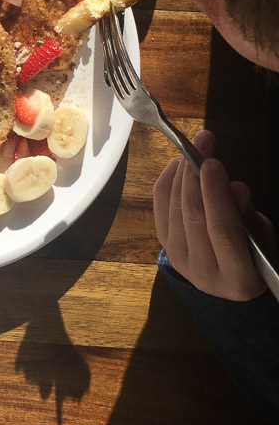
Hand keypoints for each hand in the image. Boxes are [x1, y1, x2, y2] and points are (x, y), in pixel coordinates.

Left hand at [153, 129, 269, 300]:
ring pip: (175, 210)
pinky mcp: (165, 247)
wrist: (231, 282)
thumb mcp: (263, 237)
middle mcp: (204, 273)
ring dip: (182, 173)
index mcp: (238, 276)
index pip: (223, 231)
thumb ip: (248, 215)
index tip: (212, 162)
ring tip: (192, 149)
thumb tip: (235, 187)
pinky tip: (178, 164)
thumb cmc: (254, 254)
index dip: (216, 195)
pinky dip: (167, 181)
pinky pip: (160, 209)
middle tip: (202, 142)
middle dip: (196, 173)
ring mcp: (180, 261)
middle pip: (194, 216)